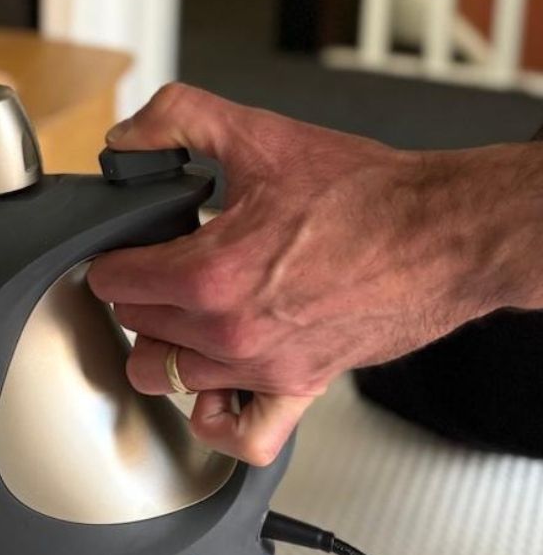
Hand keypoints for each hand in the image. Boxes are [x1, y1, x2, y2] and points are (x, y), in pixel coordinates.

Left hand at [87, 84, 521, 465]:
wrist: (442, 232)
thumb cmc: (367, 195)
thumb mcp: (261, 135)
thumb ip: (178, 119)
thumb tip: (127, 137)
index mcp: (210, 273)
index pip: (112, 282)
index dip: (114, 256)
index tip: (131, 246)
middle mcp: (231, 331)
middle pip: (135, 327)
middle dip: (141, 294)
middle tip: (165, 268)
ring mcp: (264, 368)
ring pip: (167, 376)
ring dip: (167, 345)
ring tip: (186, 313)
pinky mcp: (301, 388)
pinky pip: (240, 436)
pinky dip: (218, 416)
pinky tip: (215, 383)